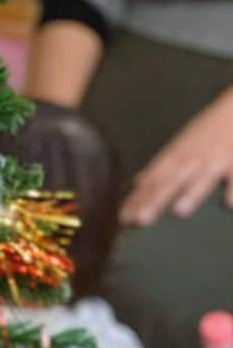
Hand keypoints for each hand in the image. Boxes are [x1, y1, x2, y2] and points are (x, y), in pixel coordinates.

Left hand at [121, 87, 232, 225]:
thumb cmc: (208, 128)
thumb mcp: (181, 143)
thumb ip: (161, 165)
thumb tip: (138, 182)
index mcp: (176, 154)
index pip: (153, 179)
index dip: (138, 198)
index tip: (124, 218)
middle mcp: (193, 157)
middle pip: (172, 180)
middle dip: (157, 198)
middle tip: (142, 219)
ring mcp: (217, 158)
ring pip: (203, 177)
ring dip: (192, 192)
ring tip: (180, 210)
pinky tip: (228, 203)